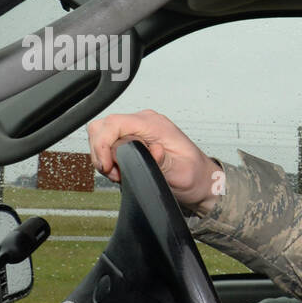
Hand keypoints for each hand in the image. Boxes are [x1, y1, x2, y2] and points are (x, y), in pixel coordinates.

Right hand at [87, 109, 222, 215]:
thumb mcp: (181, 173)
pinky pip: (108, 142)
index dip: (103, 144)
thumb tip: (152, 151)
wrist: (200, 180)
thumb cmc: (194, 175)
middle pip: (103, 127)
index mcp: (155, 124)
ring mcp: (137, 129)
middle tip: (114, 173)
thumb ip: (163, 162)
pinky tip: (121, 170)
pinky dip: (108, 158)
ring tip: (119, 173)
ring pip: (102, 134)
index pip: (115, 123)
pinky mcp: (133, 138)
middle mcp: (144, 122)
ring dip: (104, 156)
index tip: (108, 165)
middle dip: (101, 152)